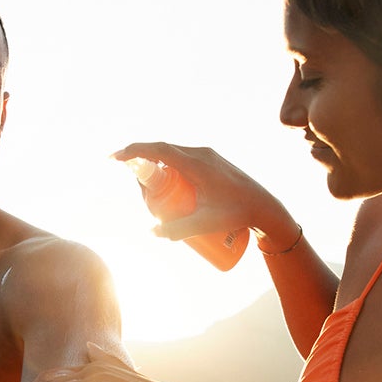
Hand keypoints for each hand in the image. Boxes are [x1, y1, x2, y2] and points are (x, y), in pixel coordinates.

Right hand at [113, 142, 294, 244]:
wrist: (265, 207)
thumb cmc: (238, 215)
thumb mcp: (205, 224)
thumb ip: (177, 230)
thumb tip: (152, 231)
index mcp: (197, 164)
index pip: (159, 151)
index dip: (134, 152)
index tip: (115, 159)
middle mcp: (201, 154)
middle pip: (162, 152)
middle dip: (143, 166)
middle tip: (138, 191)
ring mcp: (207, 155)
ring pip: (172, 154)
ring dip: (157, 167)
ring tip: (154, 193)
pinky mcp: (211, 159)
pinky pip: (182, 158)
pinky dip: (169, 167)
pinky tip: (168, 185)